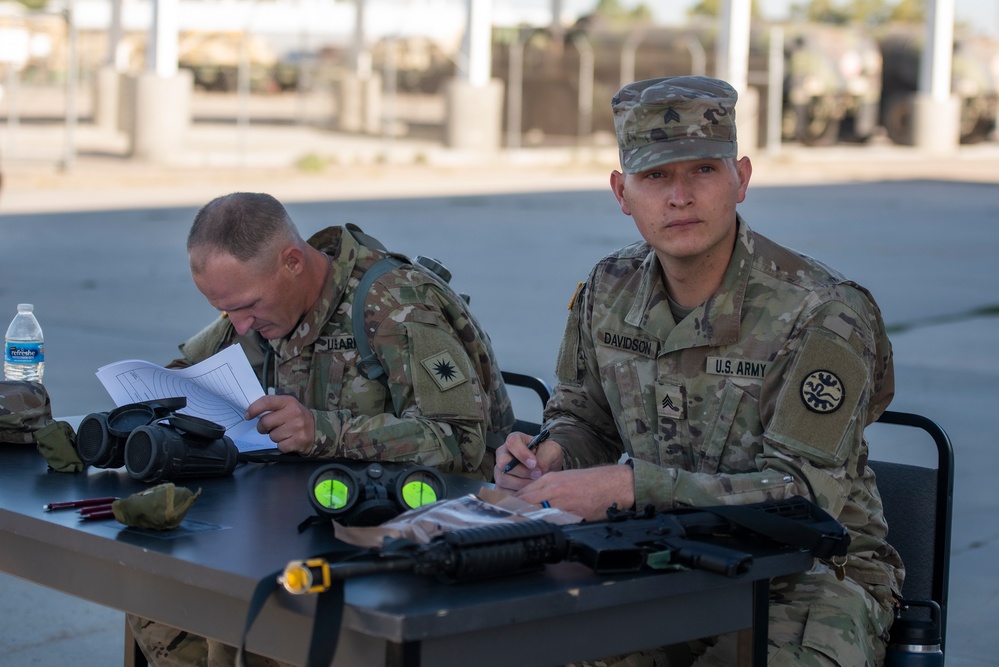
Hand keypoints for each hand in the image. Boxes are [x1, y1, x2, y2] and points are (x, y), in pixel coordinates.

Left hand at [245, 394, 315, 453]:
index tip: (247, 415)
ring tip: (284, 433)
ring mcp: (297, 427)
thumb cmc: (297, 417)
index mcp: (289, 401)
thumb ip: (272, 407)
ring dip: (274, 437)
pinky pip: (280, 446)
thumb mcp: (288, 406)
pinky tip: (289, 440)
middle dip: (263, 427)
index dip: (254, 409)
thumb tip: (251, 413)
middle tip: (268, 428)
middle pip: (265, 422)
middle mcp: (294, 413)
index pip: (266, 401)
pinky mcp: (299, 441)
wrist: (317, 429)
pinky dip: (282, 445)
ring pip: (272, 436)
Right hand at [493, 431, 563, 491]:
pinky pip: (503, 492)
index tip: (534, 463)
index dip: (522, 453)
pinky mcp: (500, 485)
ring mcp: (500, 470)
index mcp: (515, 440)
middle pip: (503, 463)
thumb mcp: (552, 451)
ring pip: (503, 479)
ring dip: (522, 484)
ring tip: (535, 483)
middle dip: (523, 472)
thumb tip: (537, 470)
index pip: (512, 443)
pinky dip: (517, 495)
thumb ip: (545, 457)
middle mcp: (503, 454)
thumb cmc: (548, 455)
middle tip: (538, 475)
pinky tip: (528, 491)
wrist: (549, 468)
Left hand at [514, 465, 634, 521]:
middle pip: (523, 503)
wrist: (613, 484)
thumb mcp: (565, 478)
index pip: (521, 492)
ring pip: (534, 512)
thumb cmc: (591, 482)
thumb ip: (547, 488)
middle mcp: (552, 489)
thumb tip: (531, 500)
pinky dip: (543, 527)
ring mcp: (561, 502)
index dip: (509, 504)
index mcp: (550, 479)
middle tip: (502, 523)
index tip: (500, 512)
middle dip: (511, 513)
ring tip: (514, 528)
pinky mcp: (572, 514)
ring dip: (524, 521)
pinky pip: (552, 522)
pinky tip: (537, 531)